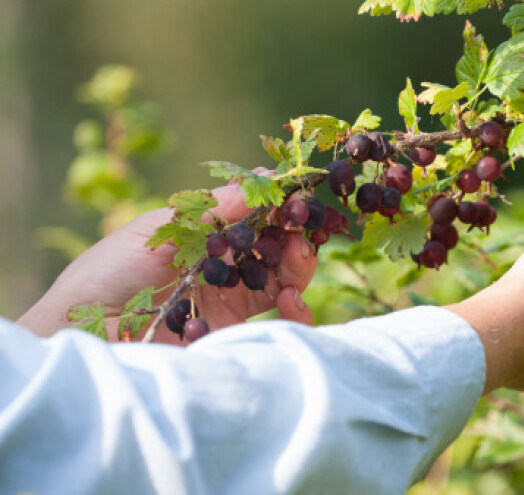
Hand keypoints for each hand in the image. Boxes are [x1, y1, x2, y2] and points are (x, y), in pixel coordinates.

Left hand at [17, 181, 317, 341]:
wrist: (82, 332)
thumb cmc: (109, 272)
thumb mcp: (161, 229)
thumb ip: (214, 208)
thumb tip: (267, 175)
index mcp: (205, 236)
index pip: (257, 218)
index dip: (282, 207)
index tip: (299, 198)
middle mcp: (222, 267)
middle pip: (276, 248)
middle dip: (296, 234)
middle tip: (304, 227)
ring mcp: (229, 302)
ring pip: (284, 281)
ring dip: (300, 266)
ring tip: (297, 257)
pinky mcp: (231, 336)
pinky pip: (278, 324)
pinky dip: (295, 310)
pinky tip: (289, 298)